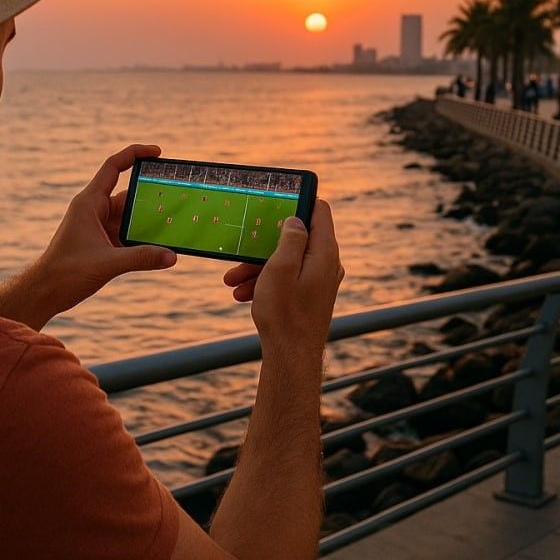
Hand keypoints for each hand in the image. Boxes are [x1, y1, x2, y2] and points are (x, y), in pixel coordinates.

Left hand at [31, 144, 177, 316]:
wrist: (45, 292)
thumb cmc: (66, 273)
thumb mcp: (107, 264)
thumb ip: (141, 258)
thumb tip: (172, 256)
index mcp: (89, 202)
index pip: (114, 167)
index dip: (135, 154)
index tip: (158, 152)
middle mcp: (95, 210)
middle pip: (129, 194)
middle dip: (152, 196)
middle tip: (178, 197)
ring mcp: (99, 226)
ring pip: (131, 217)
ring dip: (149, 220)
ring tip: (176, 223)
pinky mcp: (103, 243)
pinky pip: (128, 233)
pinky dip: (143, 238)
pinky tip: (161, 245)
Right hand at [240, 201, 342, 371]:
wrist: (291, 357)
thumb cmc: (285, 314)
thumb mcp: (280, 268)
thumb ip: (290, 239)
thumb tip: (295, 220)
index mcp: (324, 252)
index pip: (319, 210)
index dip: (298, 201)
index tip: (274, 203)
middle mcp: (327, 264)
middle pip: (296, 239)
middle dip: (264, 245)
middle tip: (239, 254)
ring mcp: (319, 281)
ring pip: (287, 262)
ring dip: (258, 267)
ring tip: (232, 282)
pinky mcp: (310, 296)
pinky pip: (287, 279)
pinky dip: (266, 282)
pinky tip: (242, 295)